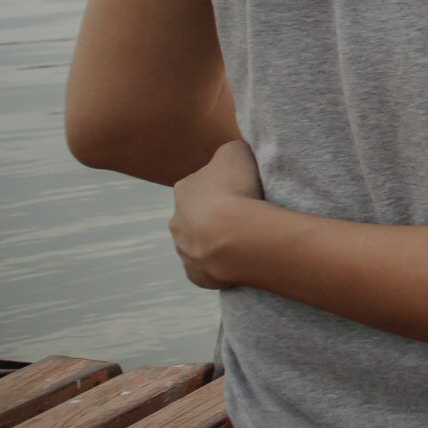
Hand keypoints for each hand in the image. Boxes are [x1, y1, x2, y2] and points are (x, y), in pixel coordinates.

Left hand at [171, 139, 263, 290]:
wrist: (236, 236)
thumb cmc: (236, 190)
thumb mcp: (235, 151)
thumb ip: (229, 153)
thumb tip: (232, 158)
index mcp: (184, 190)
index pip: (201, 185)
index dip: (223, 186)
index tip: (244, 190)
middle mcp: (177, 222)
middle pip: (198, 217)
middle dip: (219, 217)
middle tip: (247, 216)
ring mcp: (185, 251)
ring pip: (202, 244)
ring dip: (221, 241)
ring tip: (249, 239)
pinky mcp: (197, 275)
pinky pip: (210, 269)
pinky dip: (225, 265)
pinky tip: (243, 259)